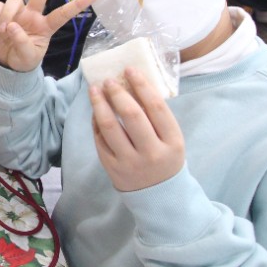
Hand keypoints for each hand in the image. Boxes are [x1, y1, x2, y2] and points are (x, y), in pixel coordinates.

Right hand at [0, 0, 96, 71]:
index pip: (63, 14)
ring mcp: (18, 12)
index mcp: (46, 26)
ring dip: (8, 13)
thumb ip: (22, 43)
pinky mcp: (2, 12)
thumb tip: (12, 26)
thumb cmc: (24, 59)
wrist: (6, 63)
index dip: (78, 5)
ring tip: (4, 29)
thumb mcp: (28, 57)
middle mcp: (33, 14)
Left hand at [88, 69, 185, 191]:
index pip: (156, 108)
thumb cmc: (165, 158)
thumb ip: (156, 116)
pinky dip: (95, 122)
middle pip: (131, 116)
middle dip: (118, 93)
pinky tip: (95, 111)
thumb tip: (131, 83)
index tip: (130, 69)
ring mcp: (130, 163)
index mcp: (172, 142)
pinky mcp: (113, 169)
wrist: (160, 197)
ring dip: (99, 104)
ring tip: (94, 90)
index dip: (142, 85)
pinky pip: (99, 140)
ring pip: (110, 127)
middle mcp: (152, 153)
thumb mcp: (171, 139)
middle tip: (108, 80)